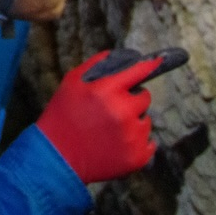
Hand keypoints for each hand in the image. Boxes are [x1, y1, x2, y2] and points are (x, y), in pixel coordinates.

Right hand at [35, 49, 160, 182]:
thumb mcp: (72, 82)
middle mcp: (123, 112)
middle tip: (113, 109)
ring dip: (134, 123)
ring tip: (110, 131)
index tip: (158, 62)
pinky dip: (137, 144)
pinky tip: (118, 145)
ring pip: (146, 121)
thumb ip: (97, 64)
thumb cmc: (63, 116)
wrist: (57, 158)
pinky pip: (149, 144)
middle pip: (144, 98)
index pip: (138, 71)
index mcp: (107, 90)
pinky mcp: (137, 157)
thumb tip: (120, 56)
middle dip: (131, 100)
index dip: (148, 66)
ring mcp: (132, 136)